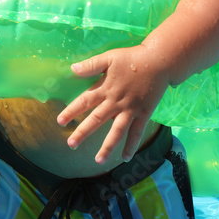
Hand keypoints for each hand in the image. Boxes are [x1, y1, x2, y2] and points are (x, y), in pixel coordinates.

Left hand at [56, 43, 169, 164]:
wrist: (158, 62)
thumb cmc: (132, 58)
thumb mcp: (109, 57)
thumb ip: (91, 65)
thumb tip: (72, 68)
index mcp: (105, 88)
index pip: (84, 102)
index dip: (71, 111)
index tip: (59, 121)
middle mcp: (115, 102)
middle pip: (96, 120)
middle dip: (82, 133)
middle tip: (71, 145)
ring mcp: (130, 110)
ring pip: (116, 132)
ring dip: (107, 147)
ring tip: (98, 161)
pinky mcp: (143, 114)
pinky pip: (136, 132)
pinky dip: (131, 145)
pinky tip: (125, 158)